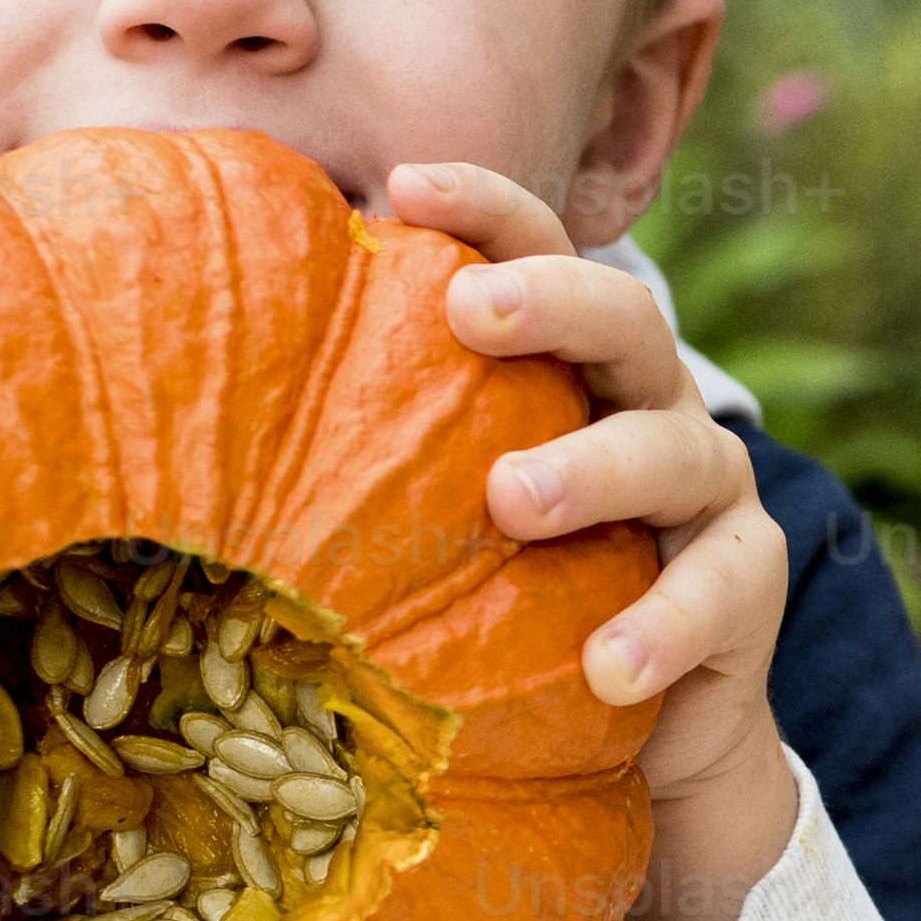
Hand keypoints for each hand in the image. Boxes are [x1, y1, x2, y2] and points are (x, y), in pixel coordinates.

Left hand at [385, 162, 799, 920]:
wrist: (645, 735)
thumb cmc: (506, 604)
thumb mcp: (430, 518)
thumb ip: (358, 451)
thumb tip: (174, 397)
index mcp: (569, 367)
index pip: (537, 253)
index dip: (486, 209)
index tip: (402, 185)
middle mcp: (646, 406)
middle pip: (624, 318)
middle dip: (550, 301)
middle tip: (464, 312)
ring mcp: (709, 494)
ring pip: (673, 450)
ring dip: (594, 467)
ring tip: (513, 500)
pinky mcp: (746, 591)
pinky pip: (721, 593)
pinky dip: (664, 625)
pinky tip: (607, 666)